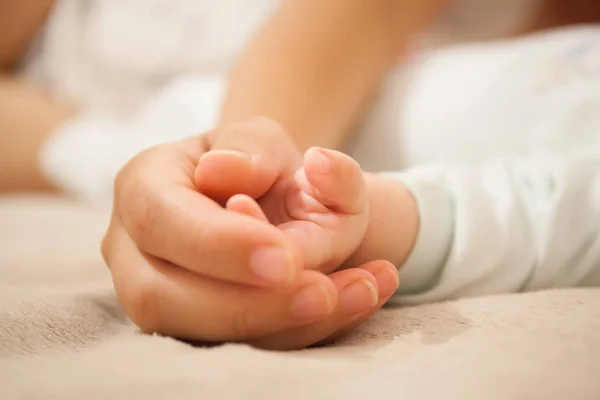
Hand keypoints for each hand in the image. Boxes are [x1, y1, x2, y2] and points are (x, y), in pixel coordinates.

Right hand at [101, 120, 398, 349]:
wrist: (264, 200)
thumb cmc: (254, 164)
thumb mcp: (260, 140)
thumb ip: (253, 150)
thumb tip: (222, 171)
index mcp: (142, 188)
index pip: (160, 221)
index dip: (219, 245)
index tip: (285, 257)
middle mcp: (134, 251)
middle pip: (163, 297)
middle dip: (247, 304)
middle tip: (321, 293)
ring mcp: (159, 295)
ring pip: (200, 336)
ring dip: (284, 325)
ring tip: (357, 293)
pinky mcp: (193, 327)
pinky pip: (241, 346)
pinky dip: (304, 331)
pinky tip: (356, 300)